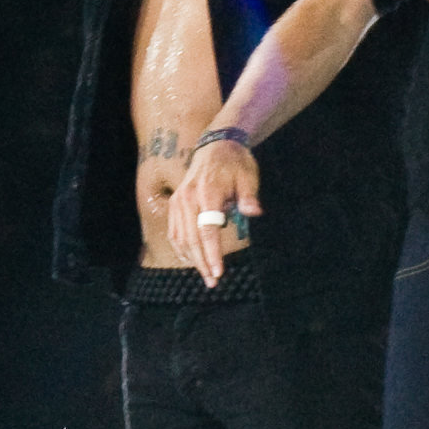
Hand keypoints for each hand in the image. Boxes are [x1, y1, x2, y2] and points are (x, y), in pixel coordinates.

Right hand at [167, 140, 262, 286]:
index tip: (219, 271)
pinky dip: (181, 248)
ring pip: (181, 238)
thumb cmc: (236, 163)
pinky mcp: (174, 204)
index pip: (207, 230)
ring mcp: (178, 201)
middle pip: (192, 238)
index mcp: (206, 192)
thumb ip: (249, 196)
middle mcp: (187, 198)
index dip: (212, 253)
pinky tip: (190, 260)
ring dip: (192, 259)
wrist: (215, 146)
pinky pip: (174, 231)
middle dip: (202, 262)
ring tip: (205, 275)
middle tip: (213, 282)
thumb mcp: (248, 175)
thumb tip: (254, 212)